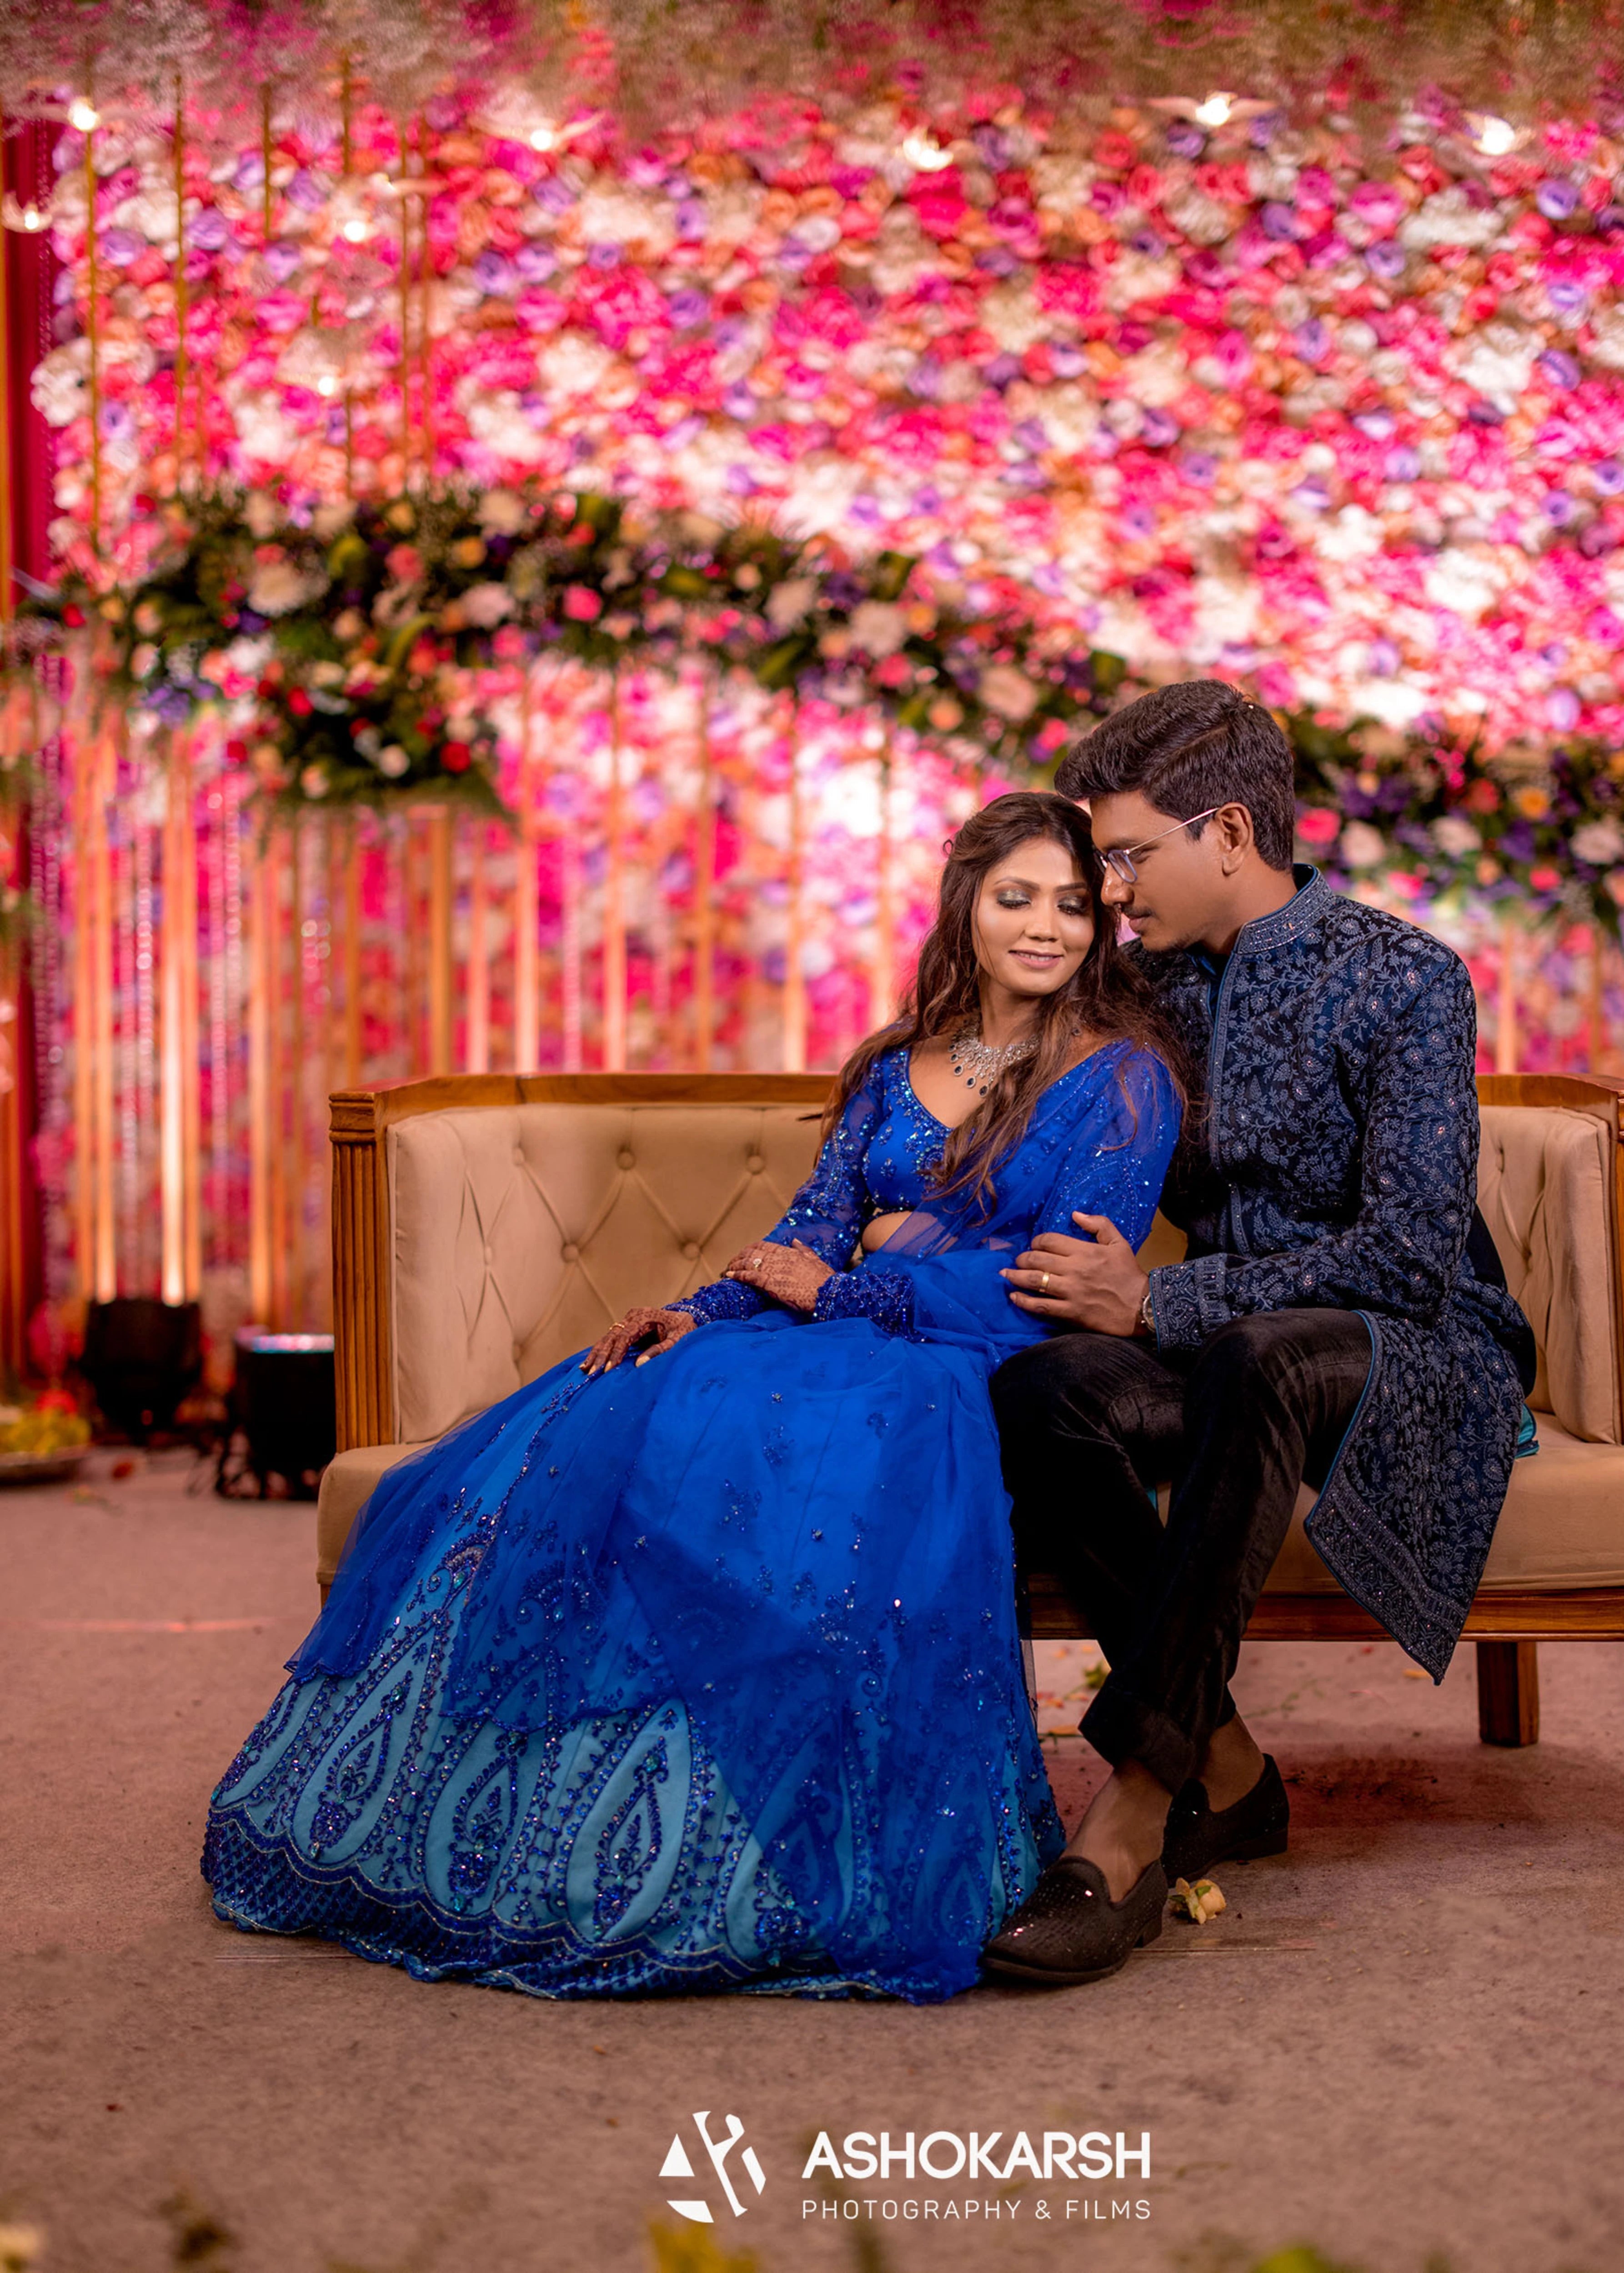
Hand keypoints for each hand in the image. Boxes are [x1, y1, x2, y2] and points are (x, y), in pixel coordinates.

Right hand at [580, 1306, 696, 1375]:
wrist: (686, 1319)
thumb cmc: (684, 1329)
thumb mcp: (679, 1340)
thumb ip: (661, 1350)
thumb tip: (640, 1364)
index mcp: (644, 1316)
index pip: (625, 1335)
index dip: (616, 1353)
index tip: (609, 1369)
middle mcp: (632, 1317)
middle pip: (612, 1336)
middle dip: (601, 1355)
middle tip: (591, 1373)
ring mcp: (628, 1321)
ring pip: (607, 1338)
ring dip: (596, 1354)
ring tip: (584, 1369)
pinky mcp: (626, 1329)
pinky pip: (610, 1340)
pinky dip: (600, 1352)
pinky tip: (589, 1363)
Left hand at [722, 1238, 832, 1313]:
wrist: (828, 1293)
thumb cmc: (825, 1280)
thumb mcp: (816, 1260)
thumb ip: (804, 1250)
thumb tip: (794, 1241)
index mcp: (790, 1252)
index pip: (766, 1246)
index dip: (752, 1248)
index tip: (745, 1252)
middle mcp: (780, 1258)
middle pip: (754, 1253)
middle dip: (740, 1257)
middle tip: (732, 1262)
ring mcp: (774, 1270)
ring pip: (749, 1263)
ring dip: (736, 1265)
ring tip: (727, 1269)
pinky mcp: (770, 1283)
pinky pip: (749, 1276)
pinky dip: (738, 1274)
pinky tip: (730, 1275)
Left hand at [1000, 1213, 1149, 1335]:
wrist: (1142, 1306)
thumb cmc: (1128, 1274)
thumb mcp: (1119, 1243)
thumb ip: (1099, 1224)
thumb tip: (1075, 1214)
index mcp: (1084, 1251)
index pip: (1049, 1240)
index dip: (1036, 1241)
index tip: (1034, 1245)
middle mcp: (1074, 1270)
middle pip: (1037, 1259)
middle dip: (1022, 1258)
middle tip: (1016, 1260)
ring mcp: (1071, 1292)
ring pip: (1034, 1281)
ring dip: (1015, 1277)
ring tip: (1005, 1275)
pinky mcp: (1071, 1312)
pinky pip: (1041, 1306)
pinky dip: (1024, 1301)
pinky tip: (1014, 1297)